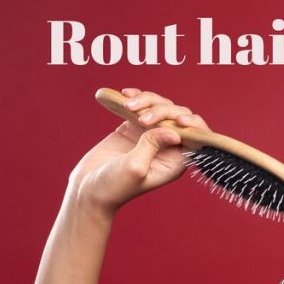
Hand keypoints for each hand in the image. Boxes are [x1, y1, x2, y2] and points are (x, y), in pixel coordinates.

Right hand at [68, 88, 211, 214]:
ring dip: (147, 100)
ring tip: (128, 105)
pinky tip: (124, 95)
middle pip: (178, 117)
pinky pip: (142, 107)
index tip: (179, 120)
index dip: (193, 125)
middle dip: (163, 110)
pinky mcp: (133, 128)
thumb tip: (174, 132)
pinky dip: (136, 98)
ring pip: (161, 108)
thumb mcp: (134, 167)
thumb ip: (153, 146)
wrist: (88, 188)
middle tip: (142, 118)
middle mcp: (167, 147)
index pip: (195, 138)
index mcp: (175, 161)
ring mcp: (150, 136)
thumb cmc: (114, 186)